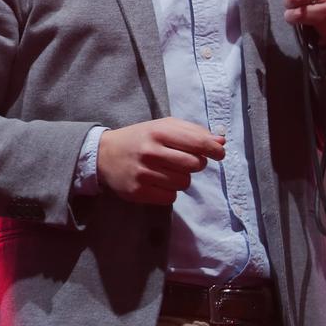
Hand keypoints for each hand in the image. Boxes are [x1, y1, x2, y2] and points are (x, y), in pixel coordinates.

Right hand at [97, 118, 224, 205]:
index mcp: (158, 132)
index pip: (198, 142)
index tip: (219, 153)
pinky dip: (168, 191)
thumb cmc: (140, 138)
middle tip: (183, 160)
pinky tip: (157, 181)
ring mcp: (143, 173)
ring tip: (166, 171)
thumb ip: (192, 132)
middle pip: (194, 165)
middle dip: (195, 164)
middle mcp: (150, 152)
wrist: (103, 154)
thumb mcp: (162, 127)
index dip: (214, 149)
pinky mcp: (138, 191)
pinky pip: (170, 197)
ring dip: (181, 178)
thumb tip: (221, 142)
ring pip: (184, 183)